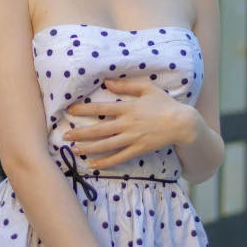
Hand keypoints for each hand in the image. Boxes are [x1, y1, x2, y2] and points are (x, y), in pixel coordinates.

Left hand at [63, 78, 198, 169]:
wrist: (182, 124)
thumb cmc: (164, 104)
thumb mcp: (147, 89)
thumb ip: (126, 85)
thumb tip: (107, 81)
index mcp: (128, 108)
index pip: (101, 108)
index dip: (84, 109)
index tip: (69, 110)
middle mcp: (127, 124)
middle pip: (99, 129)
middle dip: (80, 133)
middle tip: (65, 136)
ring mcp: (132, 138)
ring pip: (106, 145)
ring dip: (88, 148)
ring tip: (74, 150)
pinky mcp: (138, 150)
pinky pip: (119, 158)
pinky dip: (105, 162)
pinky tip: (93, 164)